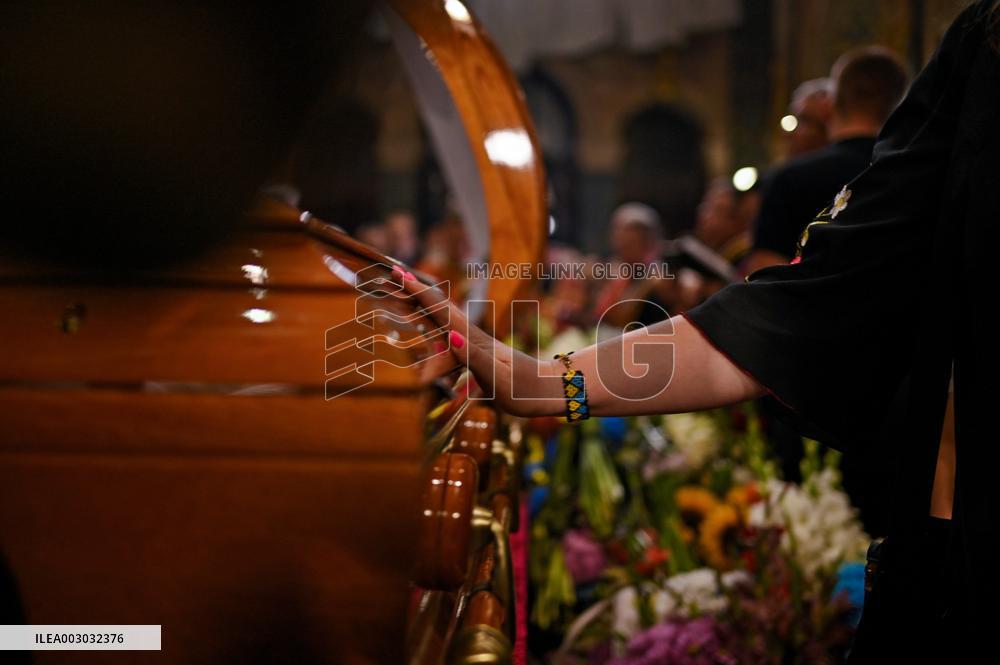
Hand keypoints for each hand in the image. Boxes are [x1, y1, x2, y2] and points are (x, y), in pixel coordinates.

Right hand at [396, 267, 562, 416]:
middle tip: (394, 272)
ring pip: (445, 317)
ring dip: (425, 303)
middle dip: (417, 291)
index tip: (399, 273)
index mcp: (473, 341)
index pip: (441, 312)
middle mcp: (473, 337)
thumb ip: (474, 359)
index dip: (419, 293)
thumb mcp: (498, 381)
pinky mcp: (480, 352)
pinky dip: (437, 321)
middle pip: (440, 308)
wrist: (550, 390)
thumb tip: (450, 336)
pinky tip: (433, 322)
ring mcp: (477, 343)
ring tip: (405, 290)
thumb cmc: (524, 390)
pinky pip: (451, 332)